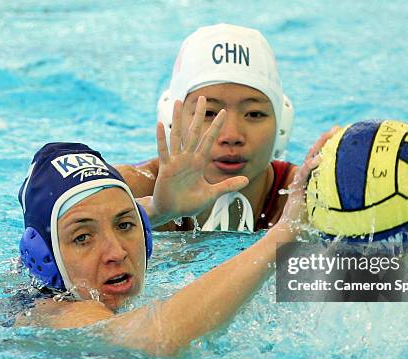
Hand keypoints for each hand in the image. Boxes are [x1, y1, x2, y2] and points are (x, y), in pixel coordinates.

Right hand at [150, 96, 248, 222]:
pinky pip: (164, 151)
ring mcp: (176, 162)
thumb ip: (227, 186)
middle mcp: (188, 158)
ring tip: (177, 102)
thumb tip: (247, 180)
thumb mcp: (212, 194)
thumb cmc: (189, 203)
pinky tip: (160, 124)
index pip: (210, 140)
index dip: (216, 126)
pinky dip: (162, 138)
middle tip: (202, 97)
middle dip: (199, 115)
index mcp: (198, 163)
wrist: (171, 212)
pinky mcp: (166, 169)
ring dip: (178, 119)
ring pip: (177, 136)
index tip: (224, 112)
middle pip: (194, 132)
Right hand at [273, 126, 340, 237]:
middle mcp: (307, 176)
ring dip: (319, 144)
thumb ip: (340, 202)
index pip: (322, 158)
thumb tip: (364, 202)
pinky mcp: (297, 185)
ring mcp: (301, 179)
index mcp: (313, 178)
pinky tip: (321, 158)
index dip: (331, 146)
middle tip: (338, 128)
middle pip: (316, 152)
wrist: (292, 229)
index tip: (344, 136)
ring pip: (310, 156)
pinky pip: (304, 172)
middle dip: (326, 138)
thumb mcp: (328, 208)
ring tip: (330, 134)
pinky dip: (312, 164)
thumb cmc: (308, 222)